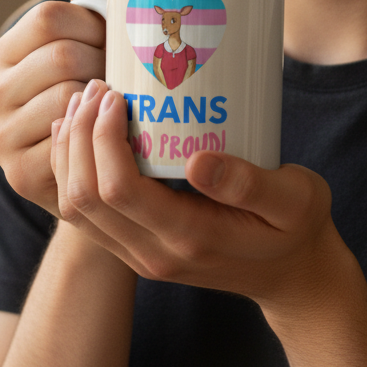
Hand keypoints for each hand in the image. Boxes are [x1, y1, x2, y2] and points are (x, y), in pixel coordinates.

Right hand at [0, 0, 107, 216]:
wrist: (93, 173)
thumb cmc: (96, 97)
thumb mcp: (93, 48)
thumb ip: (90, 6)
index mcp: (5, 55)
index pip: (49, 17)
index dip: (92, 24)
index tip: (112, 41)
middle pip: (61, 55)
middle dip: (104, 62)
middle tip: (124, 76)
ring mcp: (1, 137)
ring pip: (68, 94)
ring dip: (105, 98)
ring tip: (120, 102)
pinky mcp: (20, 174)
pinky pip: (71, 138)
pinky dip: (98, 132)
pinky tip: (110, 132)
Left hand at [51, 78, 346, 311]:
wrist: (293, 277)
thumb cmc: (297, 229)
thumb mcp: (296, 201)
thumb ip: (251, 183)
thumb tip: (197, 159)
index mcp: (188, 239)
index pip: (119, 190)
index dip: (104, 138)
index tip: (116, 95)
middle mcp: (152, 253)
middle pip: (84, 197)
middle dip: (79, 136)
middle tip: (95, 89)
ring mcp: (140, 254)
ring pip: (75, 207)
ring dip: (69, 152)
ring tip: (82, 104)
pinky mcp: (136, 246)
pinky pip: (86, 213)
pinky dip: (71, 171)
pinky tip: (79, 136)